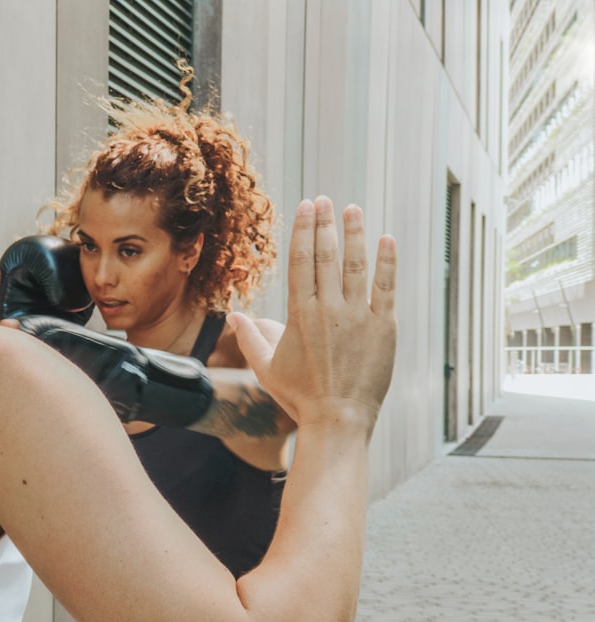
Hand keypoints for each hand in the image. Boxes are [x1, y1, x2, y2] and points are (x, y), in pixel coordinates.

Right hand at [229, 197, 396, 433]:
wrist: (337, 419)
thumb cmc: (300, 397)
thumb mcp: (266, 368)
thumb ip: (250, 338)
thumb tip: (235, 316)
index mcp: (299, 315)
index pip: (301, 261)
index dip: (304, 230)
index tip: (306, 207)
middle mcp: (328, 309)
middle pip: (326, 256)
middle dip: (325, 224)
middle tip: (325, 200)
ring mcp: (357, 316)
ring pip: (356, 265)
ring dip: (354, 234)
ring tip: (353, 209)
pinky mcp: (383, 327)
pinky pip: (386, 287)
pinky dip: (387, 261)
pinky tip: (386, 239)